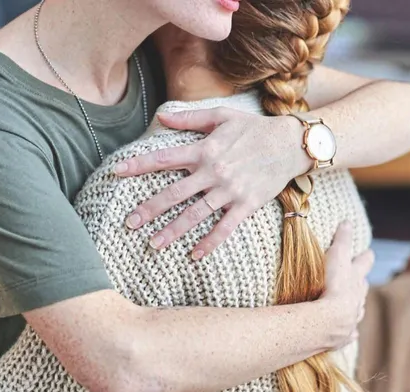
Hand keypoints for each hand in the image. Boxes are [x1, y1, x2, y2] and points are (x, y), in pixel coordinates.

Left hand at [115, 107, 311, 257]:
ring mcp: (230, 190)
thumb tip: (161, 117)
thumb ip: (190, 118)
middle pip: (175, 193)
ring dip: (174, 231)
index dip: (139, 164)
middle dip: (150, 208)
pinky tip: (194, 255)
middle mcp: (214, 171)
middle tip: (129, 223)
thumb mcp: (221, 116)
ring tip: (153, 244)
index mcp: (205, 149)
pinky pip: (225, 228)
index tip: (117, 171)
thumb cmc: (253, 128)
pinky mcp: (247, 204)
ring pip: (196, 214)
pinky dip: (210, 242)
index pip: (164, 158)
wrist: (292, 143)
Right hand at [319, 222, 373, 347]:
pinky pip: (348, 332)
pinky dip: (348, 330)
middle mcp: (357, 299)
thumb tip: (348, 221)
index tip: (367, 252)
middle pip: (361, 287)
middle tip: (360, 278)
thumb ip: (342, 239)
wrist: (327, 321)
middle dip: (361, 282)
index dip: (364, 257)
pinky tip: (348, 333)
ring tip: (352, 304)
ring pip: (357, 309)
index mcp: (354, 279)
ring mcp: (351, 318)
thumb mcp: (336, 257)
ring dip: (355, 305)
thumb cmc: (331, 288)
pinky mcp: (342, 335)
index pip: (363, 264)